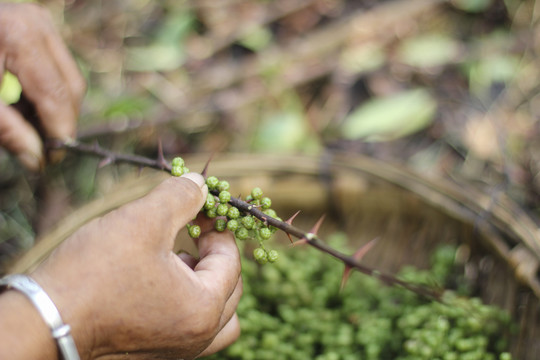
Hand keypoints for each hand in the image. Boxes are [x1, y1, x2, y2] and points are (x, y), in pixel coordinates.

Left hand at [0, 3, 84, 170]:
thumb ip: (7, 130)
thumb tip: (37, 161)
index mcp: (20, 38)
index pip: (57, 94)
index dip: (60, 131)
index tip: (52, 159)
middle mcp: (38, 25)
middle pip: (71, 87)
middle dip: (61, 121)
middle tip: (43, 148)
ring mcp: (40, 23)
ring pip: (69, 78)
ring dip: (55, 108)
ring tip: (27, 125)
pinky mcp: (37, 27)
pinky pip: (58, 68)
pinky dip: (46, 91)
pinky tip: (24, 105)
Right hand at [32, 173, 241, 358]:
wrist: (42, 322)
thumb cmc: (94, 272)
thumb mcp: (143, 220)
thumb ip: (181, 197)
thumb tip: (201, 184)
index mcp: (204, 310)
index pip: (231, 261)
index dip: (219, 229)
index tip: (203, 210)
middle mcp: (196, 339)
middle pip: (229, 289)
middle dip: (215, 255)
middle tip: (194, 231)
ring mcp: (175, 351)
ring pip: (214, 316)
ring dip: (207, 283)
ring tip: (179, 258)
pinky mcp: (153, 354)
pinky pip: (189, 328)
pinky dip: (187, 302)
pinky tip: (159, 280)